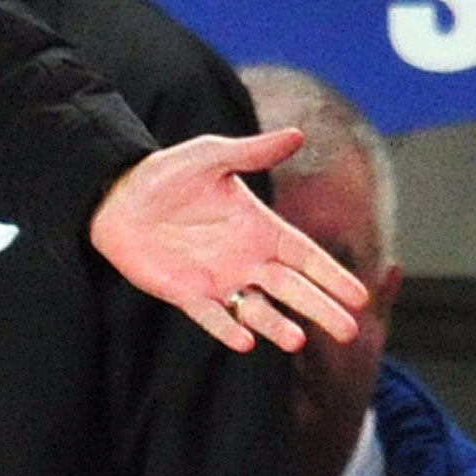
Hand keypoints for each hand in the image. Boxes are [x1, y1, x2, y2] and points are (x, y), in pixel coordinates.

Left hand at [89, 128, 368, 353]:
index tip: (359, 297)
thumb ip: (251, 152)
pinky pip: (212, 316)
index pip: (305, 255)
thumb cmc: (166, 174)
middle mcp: (246, 259)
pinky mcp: (187, 293)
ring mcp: (219, 279)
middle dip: (320, 309)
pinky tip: (244, 341)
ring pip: (257, 310)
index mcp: (259, 228)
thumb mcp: (210, 156)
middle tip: (348, 330)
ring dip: (276, 326)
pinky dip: (227, 329)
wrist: (115, 195)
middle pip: (291, 289)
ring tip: (296, 340)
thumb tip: (297, 134)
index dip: (331, 275)